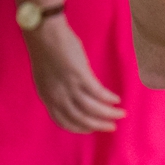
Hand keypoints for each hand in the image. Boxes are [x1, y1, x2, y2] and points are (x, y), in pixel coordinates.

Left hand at [24, 15, 125, 132]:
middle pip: (80, 118)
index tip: (93, 128)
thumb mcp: (46, 78)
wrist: (44, 35)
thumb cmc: (45, 51)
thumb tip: (71, 97)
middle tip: (112, 127)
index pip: (64, 121)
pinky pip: (97, 93)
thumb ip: (57, 90)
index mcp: (47, 98)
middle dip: (98, 125)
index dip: (80, 128)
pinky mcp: (80, 76)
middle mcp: (57, 97)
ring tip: (121, 114)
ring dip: (108, 114)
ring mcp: (69, 87)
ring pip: (91, 109)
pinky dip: (108, 98)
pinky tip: (117, 99)